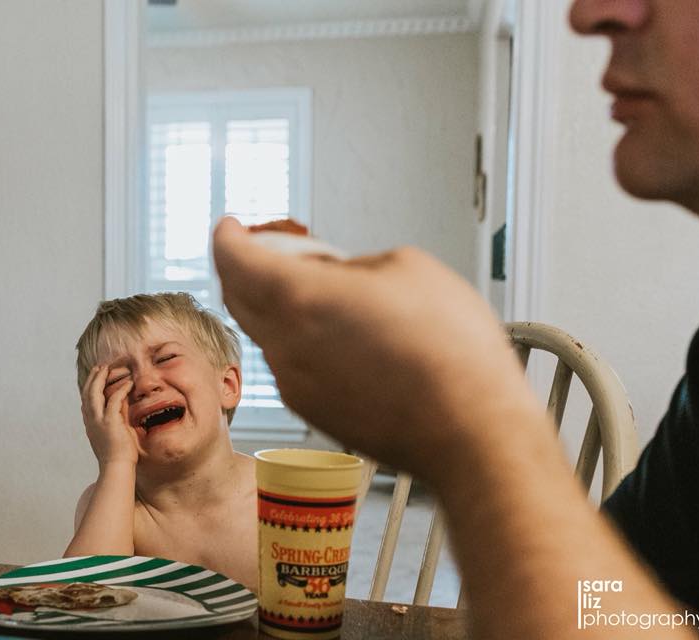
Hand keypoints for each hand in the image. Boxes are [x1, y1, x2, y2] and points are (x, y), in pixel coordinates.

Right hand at [81, 365, 139, 466]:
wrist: (117, 468)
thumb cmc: (118, 455)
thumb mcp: (113, 433)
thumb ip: (116, 418)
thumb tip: (122, 404)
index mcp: (90, 425)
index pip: (86, 402)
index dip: (90, 387)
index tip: (96, 377)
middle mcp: (91, 421)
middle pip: (87, 394)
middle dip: (92, 379)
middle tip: (100, 367)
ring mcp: (98, 421)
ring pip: (95, 394)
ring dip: (101, 379)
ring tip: (108, 368)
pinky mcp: (110, 422)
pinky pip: (114, 400)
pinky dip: (121, 389)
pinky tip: (128, 383)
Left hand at [212, 217, 539, 484]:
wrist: (470, 432)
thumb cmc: (450, 350)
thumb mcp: (405, 267)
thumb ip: (350, 263)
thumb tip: (333, 273)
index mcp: (298, 296)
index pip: (234, 258)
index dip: (229, 236)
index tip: (231, 227)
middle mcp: (284, 343)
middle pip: (238, 295)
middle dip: (245, 267)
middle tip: (272, 251)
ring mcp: (294, 382)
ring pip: (266, 331)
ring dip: (278, 306)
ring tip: (328, 294)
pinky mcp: (312, 409)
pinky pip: (289, 363)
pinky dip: (298, 340)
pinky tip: (342, 336)